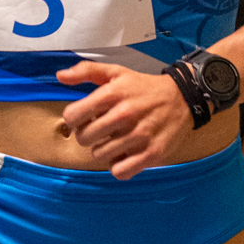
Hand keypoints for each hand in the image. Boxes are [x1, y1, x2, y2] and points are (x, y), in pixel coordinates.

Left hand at [54, 61, 193, 177]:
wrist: (182, 98)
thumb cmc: (143, 88)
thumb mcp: (116, 73)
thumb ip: (86, 71)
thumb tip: (60, 76)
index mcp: (113, 93)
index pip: (72, 116)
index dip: (73, 118)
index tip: (83, 118)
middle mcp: (125, 114)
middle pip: (84, 138)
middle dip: (88, 135)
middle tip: (99, 130)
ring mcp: (139, 136)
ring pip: (99, 155)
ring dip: (103, 150)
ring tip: (114, 140)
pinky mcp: (152, 153)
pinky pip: (120, 171)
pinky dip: (118, 166)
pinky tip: (124, 155)